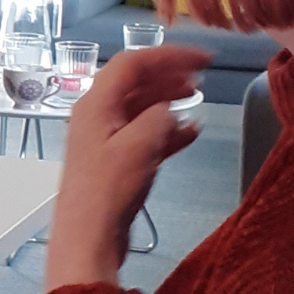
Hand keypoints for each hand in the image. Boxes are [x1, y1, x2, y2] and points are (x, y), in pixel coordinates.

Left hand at [45, 44, 210, 290]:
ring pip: (139, 107)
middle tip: (201, 76)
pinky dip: (166, 129)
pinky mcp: (113, 161)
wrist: (88, 237)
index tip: (205, 59)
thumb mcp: (140, 146)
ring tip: (196, 98)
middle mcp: (96, 115)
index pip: (132, 63)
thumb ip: (159, 118)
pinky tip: (191, 133)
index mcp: (95, 103)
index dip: (169, 55)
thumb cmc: (109, 189)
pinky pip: (142, 134)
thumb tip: (168, 110)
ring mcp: (104, 138)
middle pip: (134, 82)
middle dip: (168, 74)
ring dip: (167, 100)